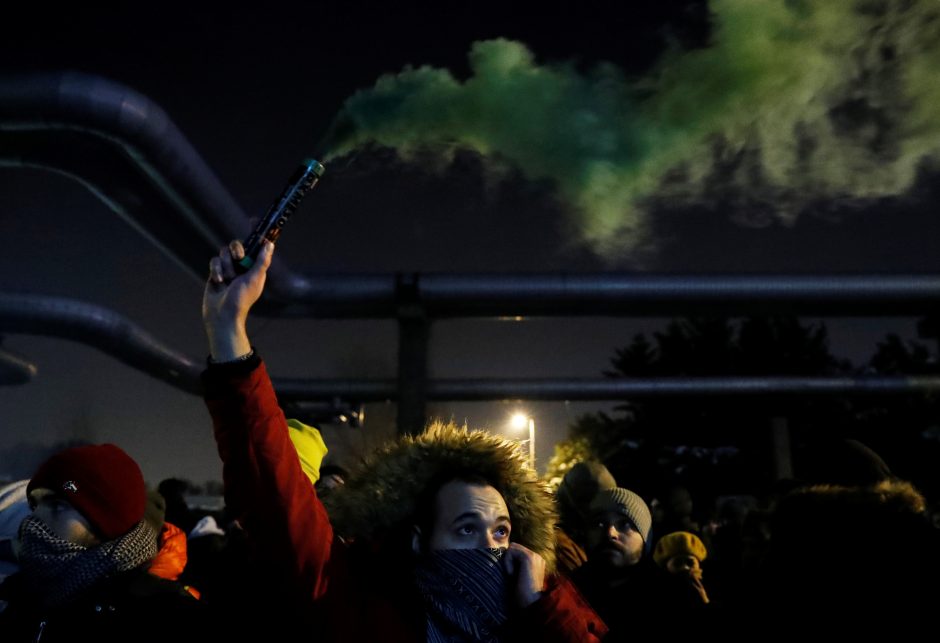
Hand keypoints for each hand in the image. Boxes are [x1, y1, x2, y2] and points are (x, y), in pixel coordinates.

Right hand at [202, 239, 273, 360]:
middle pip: (237, 245)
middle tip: (239, 258)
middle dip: (236, 251)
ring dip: (226, 266)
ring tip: (228, 280)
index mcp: (254, 267)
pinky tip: (219, 282)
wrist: (221, 314)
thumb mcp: (255, 279)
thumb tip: (270, 244)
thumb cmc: (241, 299)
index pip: (255, 246)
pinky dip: (216, 270)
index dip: (255, 234)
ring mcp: (228, 268)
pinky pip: (214, 261)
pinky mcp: (216, 272)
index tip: (254, 220)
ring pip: (224, 253)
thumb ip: (262, 261)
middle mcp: (242, 266)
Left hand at [502, 542, 545, 607]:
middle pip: (514, 547)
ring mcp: (535, 556)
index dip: (509, 560)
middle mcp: (537, 557)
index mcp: (536, 562)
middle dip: (508, 559)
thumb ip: (515, 566)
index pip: (517, 551)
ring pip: (512, 547)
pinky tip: (511, 574)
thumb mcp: (517, 578)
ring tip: (511, 575)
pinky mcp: (529, 558)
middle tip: (510, 575)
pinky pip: (511, 550)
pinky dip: (507, 562)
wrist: (531, 604)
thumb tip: (501, 556)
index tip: (511, 575)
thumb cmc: (522, 596)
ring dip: (507, 560)